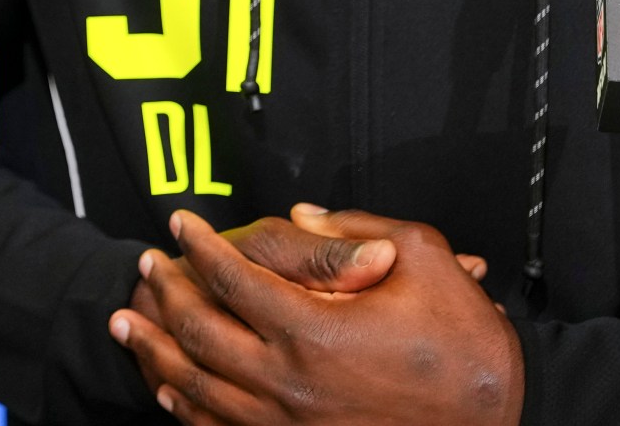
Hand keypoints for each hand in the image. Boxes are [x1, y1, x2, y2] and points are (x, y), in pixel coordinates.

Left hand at [110, 207, 521, 424]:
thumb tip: (302, 215)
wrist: (492, 424)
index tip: (179, 221)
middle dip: (164, 293)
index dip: (199, 244)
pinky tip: (169, 391)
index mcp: (313, 330)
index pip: (232, 278)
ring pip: (197, 387)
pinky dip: (186, 409)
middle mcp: (288, 382)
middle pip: (199, 332)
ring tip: (127, 322)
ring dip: (155, 351)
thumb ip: (356, 231)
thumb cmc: (464, 346)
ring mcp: (287, 425)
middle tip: (144, 265)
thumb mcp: (426, 262)